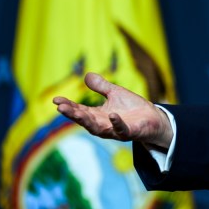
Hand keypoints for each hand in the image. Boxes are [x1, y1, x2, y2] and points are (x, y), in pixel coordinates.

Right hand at [52, 73, 172, 150]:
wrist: (152, 118)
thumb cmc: (132, 107)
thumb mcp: (115, 93)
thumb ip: (101, 87)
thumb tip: (86, 75)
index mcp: (97, 115)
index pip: (79, 110)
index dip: (68, 106)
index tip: (55, 100)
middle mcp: (103, 124)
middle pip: (84, 120)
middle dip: (73, 114)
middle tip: (60, 107)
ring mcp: (115, 130)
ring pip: (98, 128)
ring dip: (87, 121)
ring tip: (77, 112)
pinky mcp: (129, 132)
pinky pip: (121, 129)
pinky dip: (116, 123)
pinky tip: (112, 115)